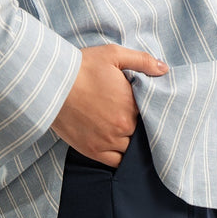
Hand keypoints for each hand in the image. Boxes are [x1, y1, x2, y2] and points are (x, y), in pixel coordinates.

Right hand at [51, 44, 167, 166]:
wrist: (52, 84)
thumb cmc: (82, 67)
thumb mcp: (113, 55)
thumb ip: (142, 61)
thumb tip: (164, 69)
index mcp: (130, 104)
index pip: (148, 113)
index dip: (142, 108)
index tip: (134, 103)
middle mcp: (122, 126)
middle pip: (139, 131)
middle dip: (134, 123)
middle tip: (124, 114)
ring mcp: (108, 141)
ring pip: (129, 148)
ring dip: (128, 140)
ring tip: (119, 129)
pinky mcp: (93, 151)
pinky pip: (116, 162)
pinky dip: (118, 156)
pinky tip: (114, 145)